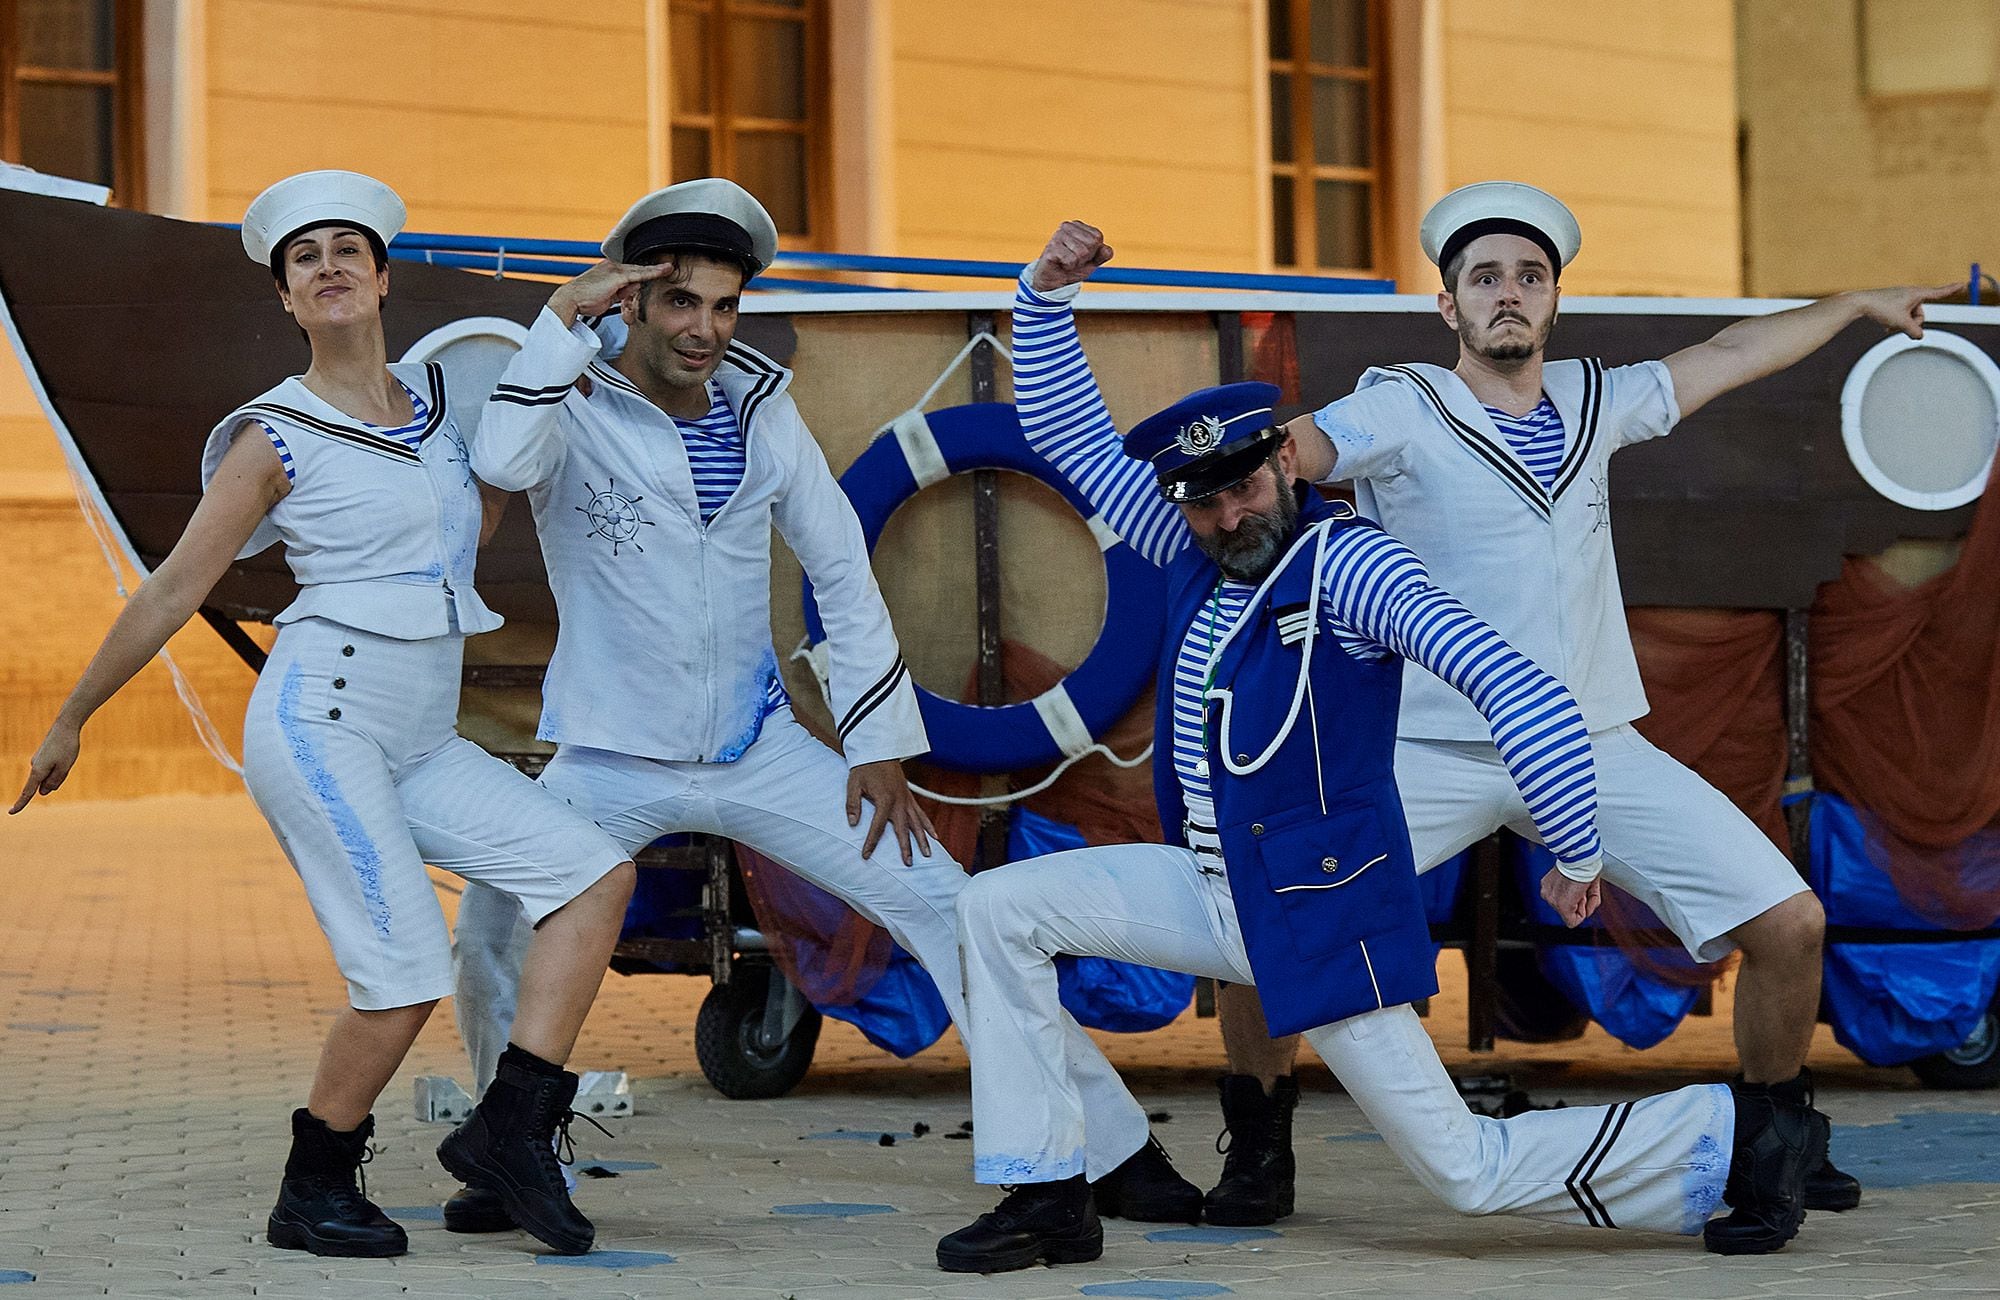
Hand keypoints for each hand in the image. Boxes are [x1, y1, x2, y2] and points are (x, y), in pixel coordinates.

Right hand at [12, 720, 80, 813]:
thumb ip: (54, 782)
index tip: (11, 813)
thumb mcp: (64, 768)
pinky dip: (60, 767)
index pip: (28, 792)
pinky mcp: (43, 756)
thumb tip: (43, 792)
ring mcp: (38, 761)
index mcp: (38, 771)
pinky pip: (52, 768)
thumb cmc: (66, 747)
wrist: (65, 726)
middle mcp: (35, 767)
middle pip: (45, 784)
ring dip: (60, 772)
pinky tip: (65, 754)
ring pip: (51, 776)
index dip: (21, 804)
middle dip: (56, 781)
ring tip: (66, 757)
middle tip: (66, 764)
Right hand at [548, 259, 677, 326]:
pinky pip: (639, 274)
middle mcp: (611, 266)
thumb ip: (621, 292)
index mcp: (608, 269)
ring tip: (669, 268)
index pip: (630, 270)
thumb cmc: (584, 300)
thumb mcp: (608, 296)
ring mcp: (614, 269)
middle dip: (652, 268)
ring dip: (656, 270)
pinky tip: (664, 271)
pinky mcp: (617, 275)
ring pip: (639, 270)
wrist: (571, 300)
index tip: (658, 271)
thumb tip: (634, 288)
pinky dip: (652, 273)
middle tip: (668, 267)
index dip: (644, 272)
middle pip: (636, 268)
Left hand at [846, 759, 936, 864]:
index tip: (866, 855)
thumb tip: (853, 823)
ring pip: (917, 823)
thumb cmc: (864, 767)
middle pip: (903, 829)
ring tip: (927, 855)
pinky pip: (921, 814)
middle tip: (908, 863)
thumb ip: (853, 804)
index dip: (871, 842)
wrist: (878, 750)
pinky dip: (928, 825)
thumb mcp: (853, 784)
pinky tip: (935, 836)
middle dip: (906, 847)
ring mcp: (906, 799)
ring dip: (922, 839)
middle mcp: (899, 802)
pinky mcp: (910, 797)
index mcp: (884, 800)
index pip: (877, 826)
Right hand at [1031, 221, 1113, 293]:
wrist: (1053, 281)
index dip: (1093, 252)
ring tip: (1066, 262)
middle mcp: (1067, 226)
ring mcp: (1058, 235)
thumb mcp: (1093, 261)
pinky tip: (1061, 264)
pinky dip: (1069, 267)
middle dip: (1085, 257)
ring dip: (1076, 263)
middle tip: (1073, 260)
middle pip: (1092, 244)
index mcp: (1078, 226)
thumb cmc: (1072, 268)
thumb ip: (1103, 254)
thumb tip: (1107, 250)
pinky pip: (1072, 260)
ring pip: (1082, 252)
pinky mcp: (1052, 247)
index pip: (1098, 237)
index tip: (1082, 256)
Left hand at [1540, 867, 1600, 927]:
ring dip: (1580, 905)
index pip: (1563, 901)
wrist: (1580, 859)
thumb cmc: (1583, 865)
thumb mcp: (1581, 882)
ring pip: (1570, 915)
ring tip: (1581, 890)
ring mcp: (1552, 901)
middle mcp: (1547, 894)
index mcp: (1549, 886)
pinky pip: (1572, 922)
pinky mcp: (1561, 905)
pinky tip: (1581, 897)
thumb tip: (1585, 914)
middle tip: (1581, 888)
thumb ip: (1584, 900)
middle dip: (1578, 902)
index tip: (1580, 888)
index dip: (1577, 898)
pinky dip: (1582, 914)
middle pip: (1567, 909)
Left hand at [1847, 283, 1957, 338]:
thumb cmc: (1881, 309)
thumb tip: (1919, 336)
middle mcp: (1910, 293)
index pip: (1938, 293)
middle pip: (1921, 314)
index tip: (1962, 285)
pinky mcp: (1891, 303)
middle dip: (1912, 323)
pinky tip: (1884, 326)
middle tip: (1899, 326)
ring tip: (1888, 325)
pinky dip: (1894, 322)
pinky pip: (1899, 316)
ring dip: (1901, 324)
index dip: (1951, 291)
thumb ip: (1914, 331)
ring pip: (1909, 317)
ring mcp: (1900, 298)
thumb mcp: (1901, 323)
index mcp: (1916, 293)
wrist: (1859, 303)